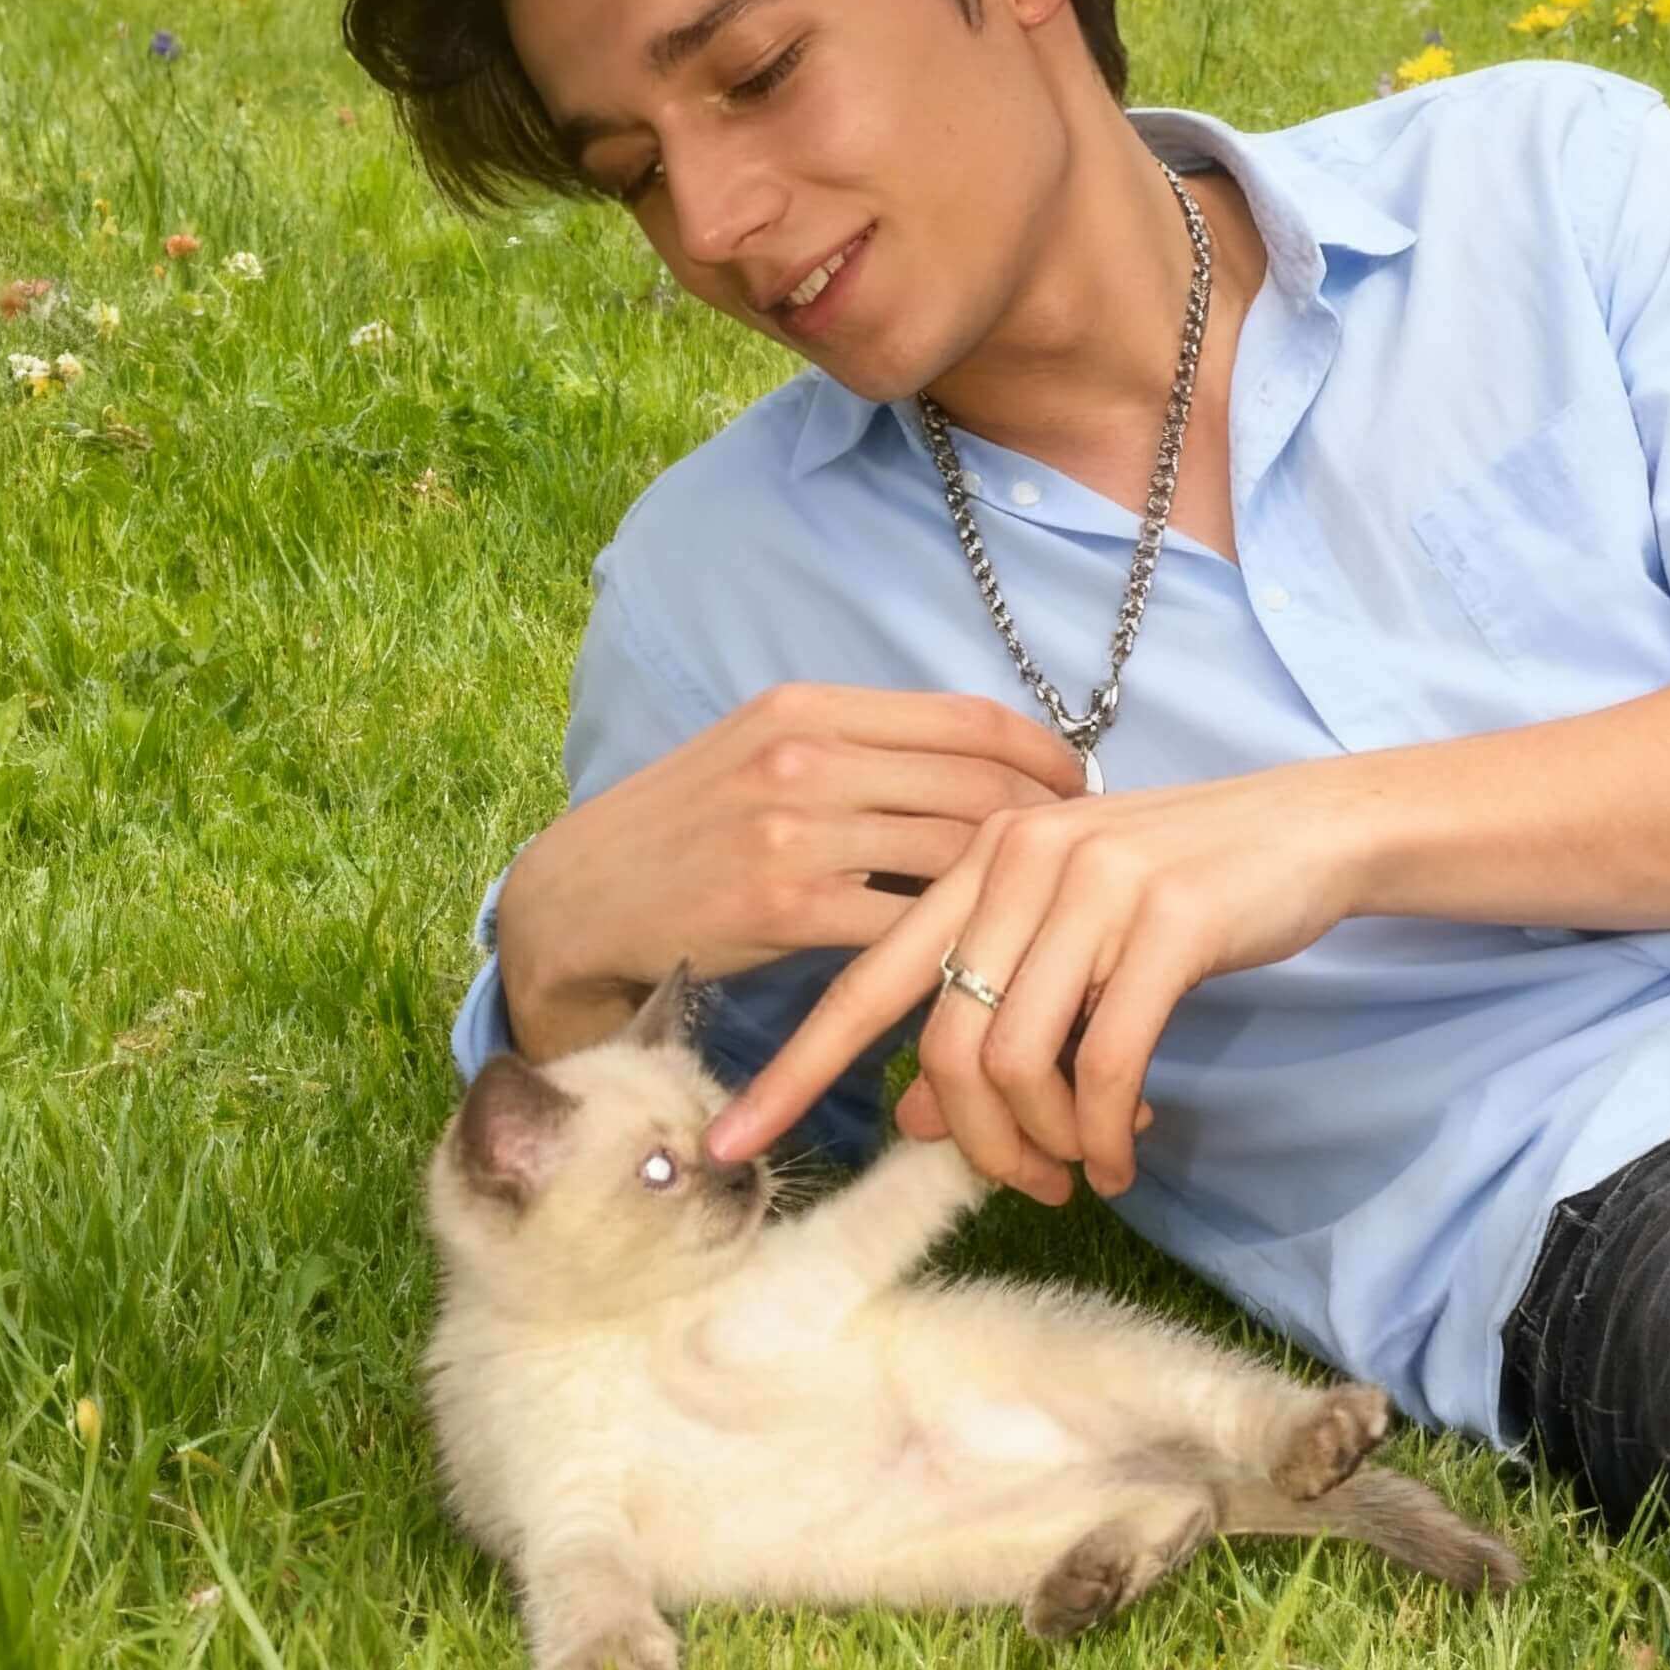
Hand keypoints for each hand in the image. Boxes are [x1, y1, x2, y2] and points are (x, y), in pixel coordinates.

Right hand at [494, 684, 1084, 1059]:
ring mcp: (797, 831)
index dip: (1044, 753)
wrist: (579, 901)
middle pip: (977, 782)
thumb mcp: (763, 754)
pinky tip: (985, 960)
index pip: (968, 718)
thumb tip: (972, 766)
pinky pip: (908, 923)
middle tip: (1089, 858)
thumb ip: (857, 750)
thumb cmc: (684, 830)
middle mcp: (808, 757)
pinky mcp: (788, 908)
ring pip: (953, 851)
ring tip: (1052, 911)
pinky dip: (956, 942)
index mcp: (810, 709)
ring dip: (1015, 887)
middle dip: (1050, 823)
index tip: (1080, 787)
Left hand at [701, 768, 1372, 1202]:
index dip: (794, 1070)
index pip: (865, 980)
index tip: (728, 1142)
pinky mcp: (1166, 922)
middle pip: (945, 1044)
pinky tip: (1123, 1153)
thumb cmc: (1184, 890)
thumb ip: (992, 1012)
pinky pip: (1104, 1063)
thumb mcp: (1073, 940)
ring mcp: (1092, 885)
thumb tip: (922, 1122)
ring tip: (1085, 1166)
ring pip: (1017, 1061)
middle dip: (980, 1143)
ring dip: (1048, 1144)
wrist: (1311, 827)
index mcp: (980, 859)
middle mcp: (1019, 859)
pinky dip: (1104, 1132)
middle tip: (1029, 1186)